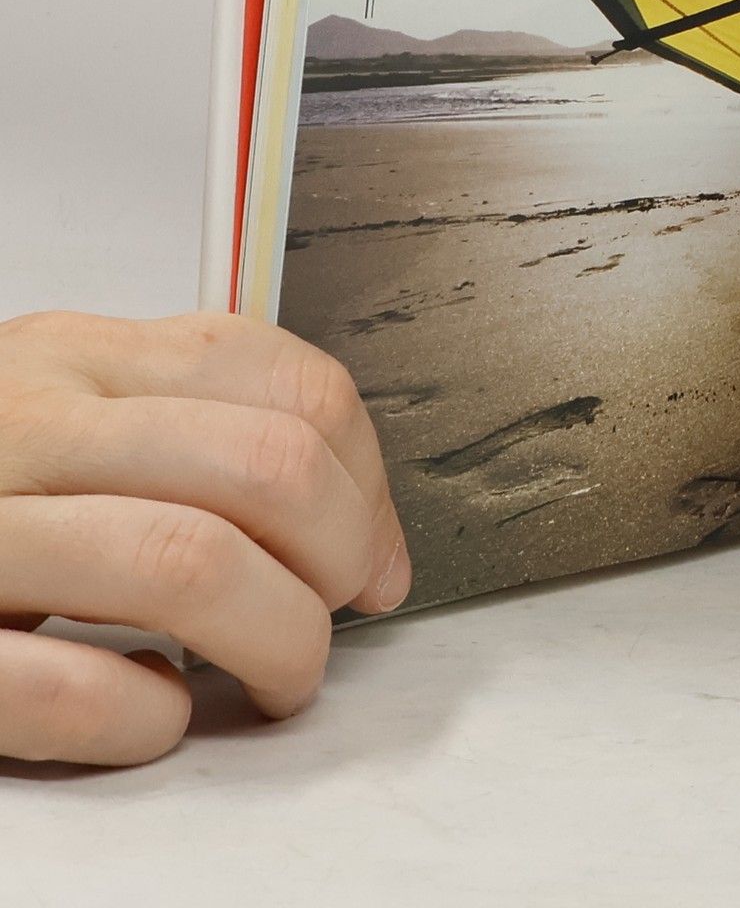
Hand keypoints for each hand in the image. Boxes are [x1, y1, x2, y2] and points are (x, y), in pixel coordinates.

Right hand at [0, 310, 408, 765]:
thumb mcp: (80, 414)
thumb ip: (211, 437)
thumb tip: (370, 544)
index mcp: (82, 355)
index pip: (289, 383)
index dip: (367, 484)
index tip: (375, 558)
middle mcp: (26, 420)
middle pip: (263, 467)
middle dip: (338, 560)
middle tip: (333, 616)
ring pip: (185, 562)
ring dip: (273, 639)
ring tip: (270, 677)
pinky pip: (61, 684)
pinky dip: (142, 714)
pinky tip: (152, 710)